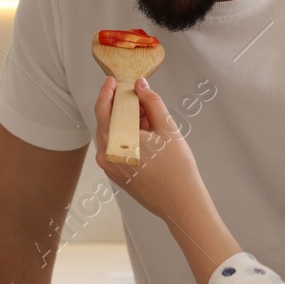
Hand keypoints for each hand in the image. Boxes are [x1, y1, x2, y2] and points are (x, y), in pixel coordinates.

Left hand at [92, 76, 206, 224]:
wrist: (181, 203)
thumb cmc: (177, 168)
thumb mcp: (167, 127)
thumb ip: (151, 102)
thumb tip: (140, 85)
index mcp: (114, 141)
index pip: (103, 109)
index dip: (107, 91)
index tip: (113, 80)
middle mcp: (106, 155)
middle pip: (108, 122)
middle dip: (122, 107)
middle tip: (141, 98)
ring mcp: (110, 167)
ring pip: (113, 135)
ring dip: (127, 123)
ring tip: (151, 118)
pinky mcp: (117, 175)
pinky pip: (117, 148)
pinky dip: (128, 137)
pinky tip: (148, 135)